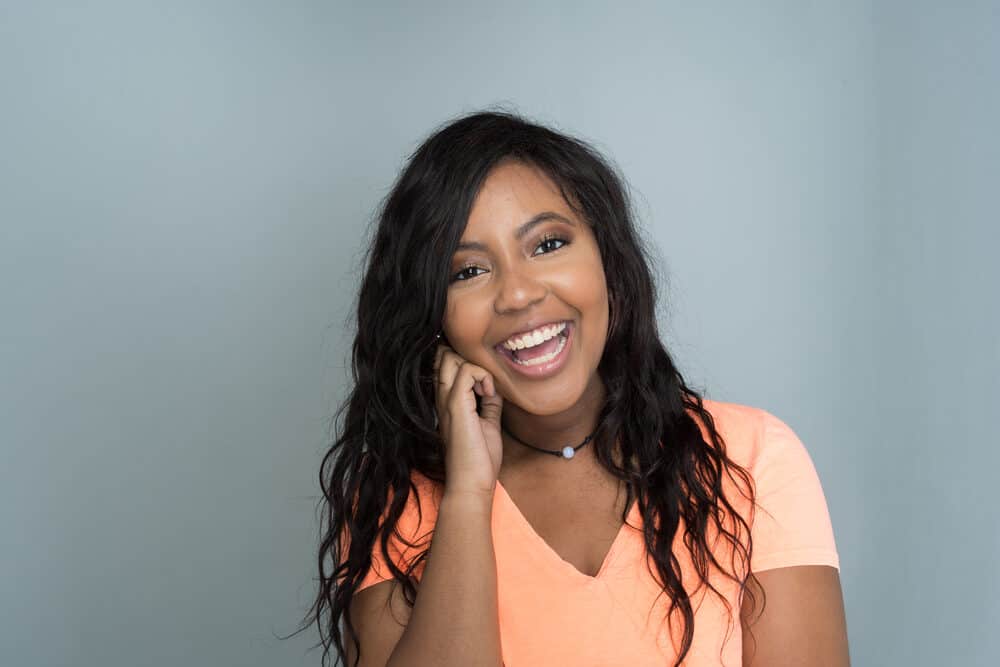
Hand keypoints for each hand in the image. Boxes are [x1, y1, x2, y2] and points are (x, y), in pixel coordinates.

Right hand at [433, 343, 503, 497]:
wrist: (472, 482)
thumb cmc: (479, 459)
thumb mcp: (488, 424)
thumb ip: (489, 404)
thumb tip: (495, 388)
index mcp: (447, 402)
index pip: (445, 365)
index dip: (464, 361)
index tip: (485, 380)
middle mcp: (442, 398)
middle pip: (445, 356)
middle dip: (468, 358)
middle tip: (485, 381)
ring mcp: (447, 401)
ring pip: (451, 359)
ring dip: (475, 366)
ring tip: (486, 388)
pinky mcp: (456, 406)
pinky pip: (467, 371)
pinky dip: (483, 375)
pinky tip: (489, 393)